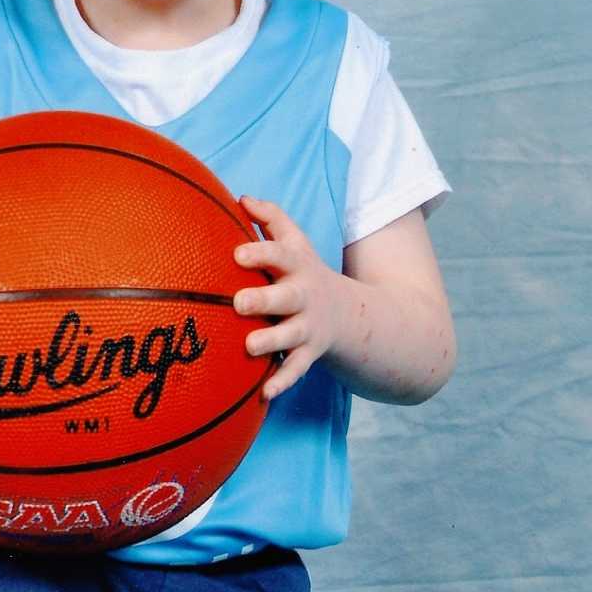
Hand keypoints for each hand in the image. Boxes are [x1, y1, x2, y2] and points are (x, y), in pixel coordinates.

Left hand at [233, 195, 346, 400]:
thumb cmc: (305, 272)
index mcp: (296, 266)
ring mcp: (308, 326)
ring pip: (290, 336)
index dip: (260, 252)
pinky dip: (281, 381)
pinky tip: (263, 394)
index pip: (279, 254)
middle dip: (264, 299)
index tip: (237, 254)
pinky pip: (295, 369)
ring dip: (271, 341)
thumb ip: (271, 219)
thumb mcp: (296, 242)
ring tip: (250, 346)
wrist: (353, 314)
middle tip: (239, 302)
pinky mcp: (309, 353)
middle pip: (285, 296)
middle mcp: (303, 295)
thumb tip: (241, 198)